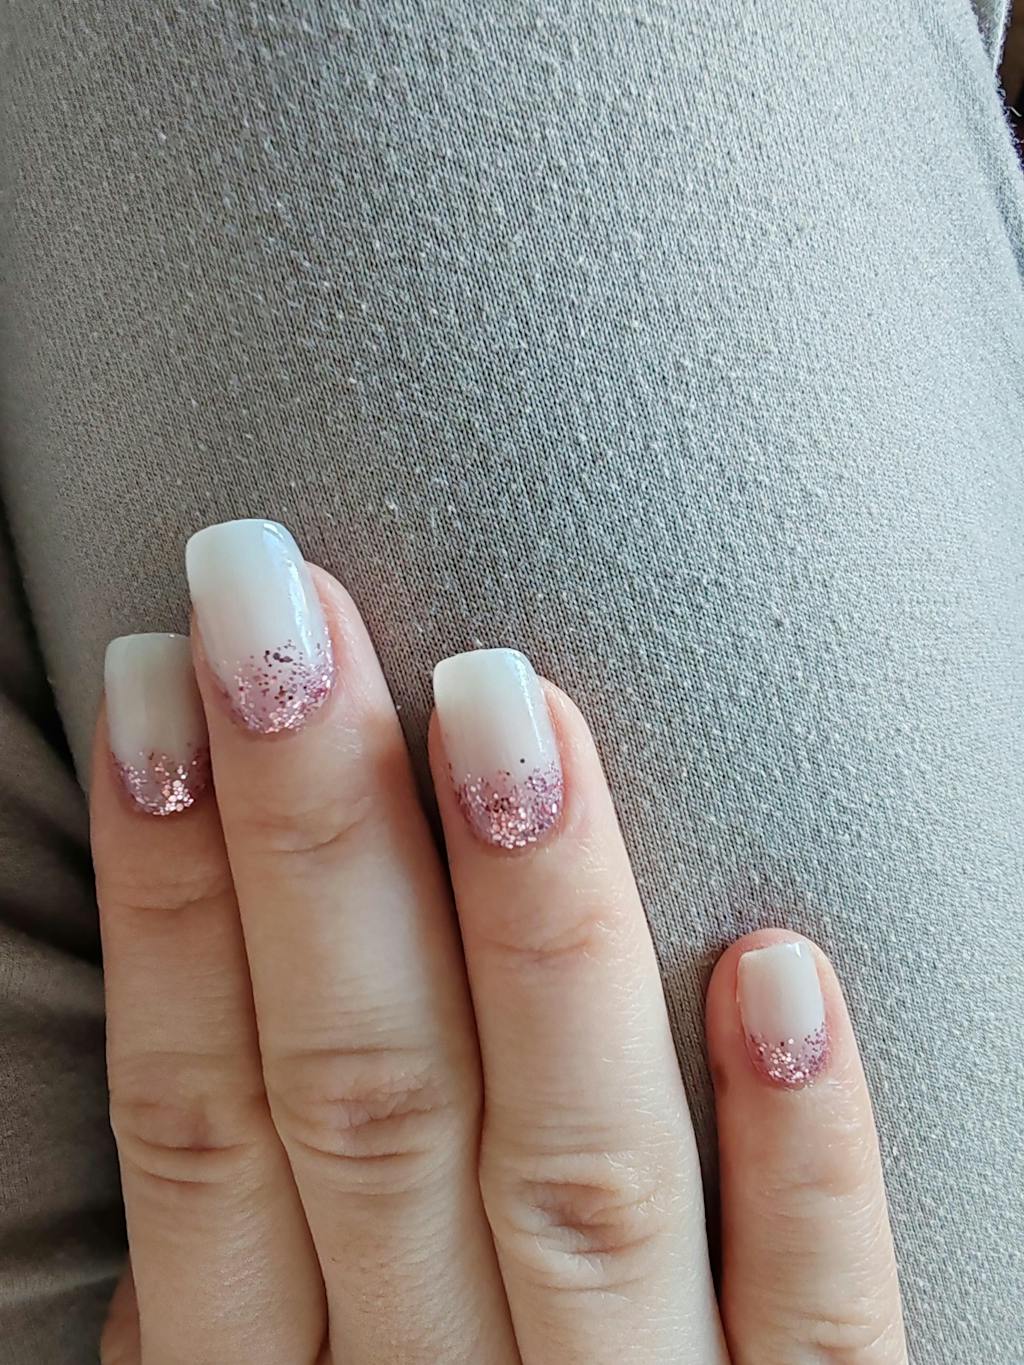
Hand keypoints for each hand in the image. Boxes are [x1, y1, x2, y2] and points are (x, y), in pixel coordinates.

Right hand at [93, 519, 905, 1363]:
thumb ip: (239, 1298)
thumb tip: (195, 1104)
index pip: (205, 1107)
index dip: (166, 894)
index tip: (151, 681)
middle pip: (361, 1090)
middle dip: (311, 831)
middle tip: (282, 598)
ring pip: (573, 1173)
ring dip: (541, 932)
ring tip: (508, 701)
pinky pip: (820, 1344)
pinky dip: (805, 1171)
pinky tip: (785, 976)